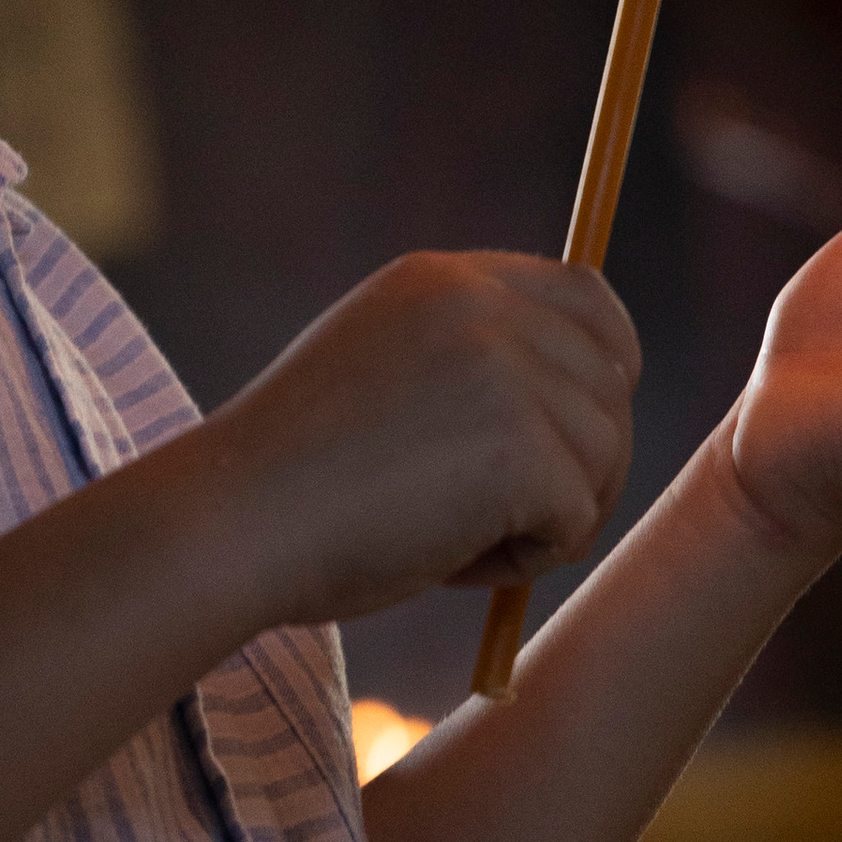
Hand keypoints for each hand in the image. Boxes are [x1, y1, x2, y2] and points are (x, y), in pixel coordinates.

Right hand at [208, 250, 640, 629]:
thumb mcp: (381, 383)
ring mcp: (504, 369)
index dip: (604, 369)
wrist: (230, 526)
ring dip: (545, 518)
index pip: (587, 297)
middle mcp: (479, 305)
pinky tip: (445, 561)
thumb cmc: (288, 486)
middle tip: (506, 523)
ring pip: (601, 456)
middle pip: (611, 381)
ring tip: (447, 542)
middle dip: (581, 462)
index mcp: (440, 281)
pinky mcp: (521, 446)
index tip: (574, 435)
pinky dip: (524, 559)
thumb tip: (576, 410)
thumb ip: (463, 368)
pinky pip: (576, 518)